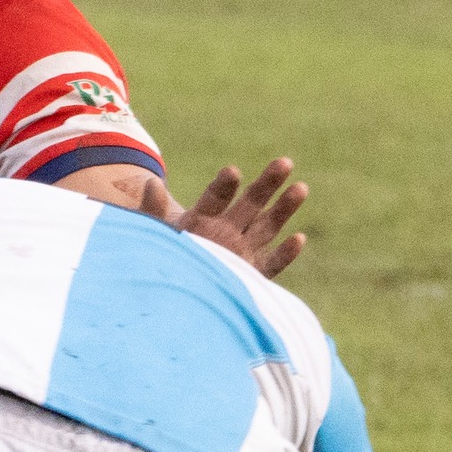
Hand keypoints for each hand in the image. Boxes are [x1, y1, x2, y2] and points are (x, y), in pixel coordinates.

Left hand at [144, 157, 307, 278]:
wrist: (169, 289)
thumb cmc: (160, 257)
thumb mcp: (153, 233)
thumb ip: (154, 211)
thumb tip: (151, 184)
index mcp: (204, 217)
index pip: (216, 196)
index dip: (224, 186)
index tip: (232, 172)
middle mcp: (227, 230)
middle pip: (251, 203)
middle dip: (267, 184)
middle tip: (285, 162)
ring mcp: (240, 251)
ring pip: (266, 227)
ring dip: (283, 209)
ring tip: (301, 188)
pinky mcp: (250, 275)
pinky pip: (270, 264)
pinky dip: (284, 254)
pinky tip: (299, 239)